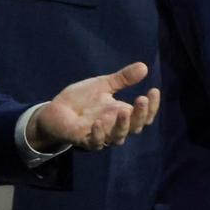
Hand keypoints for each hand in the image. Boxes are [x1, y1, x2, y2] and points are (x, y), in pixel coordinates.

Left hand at [26, 62, 160, 152]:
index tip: (153, 90)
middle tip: (141, 99)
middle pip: (135, 128)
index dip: (151, 106)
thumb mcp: (103, 84)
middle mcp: (114, 127)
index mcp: (122, 113)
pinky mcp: (84, 140)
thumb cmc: (81, 99)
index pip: (143, 115)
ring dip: (122, 126)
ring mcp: (101, 135)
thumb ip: (123, 79)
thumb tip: (144, 66)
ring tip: (123, 112)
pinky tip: (98, 122)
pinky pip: (95, 143)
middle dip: (140, 115)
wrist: (55, 110)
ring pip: (118, 138)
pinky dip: (99, 134)